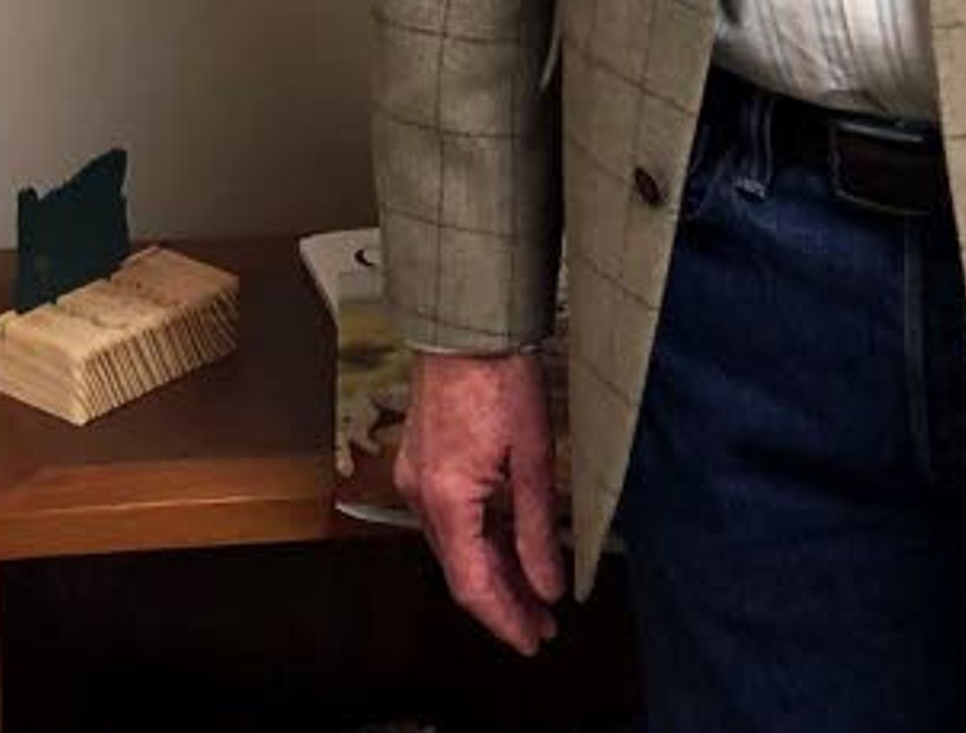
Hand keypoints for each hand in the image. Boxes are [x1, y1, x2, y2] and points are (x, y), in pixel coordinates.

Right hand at [394, 348, 563, 653]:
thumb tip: (548, 586)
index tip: (533, 641)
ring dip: (493, 572)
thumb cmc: (498, 376)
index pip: (472, 585)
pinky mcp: (423, 462)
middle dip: (503, 601)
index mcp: (446, 498)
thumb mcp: (532, 459)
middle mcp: (420, 494)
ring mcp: (417, 477)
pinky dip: (480, 541)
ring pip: (454, 546)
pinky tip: (509, 549)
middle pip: (460, 570)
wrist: (465, 324)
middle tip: (543, 625)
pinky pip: (449, 519)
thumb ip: (538, 531)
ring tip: (535, 592)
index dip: (504, 619)